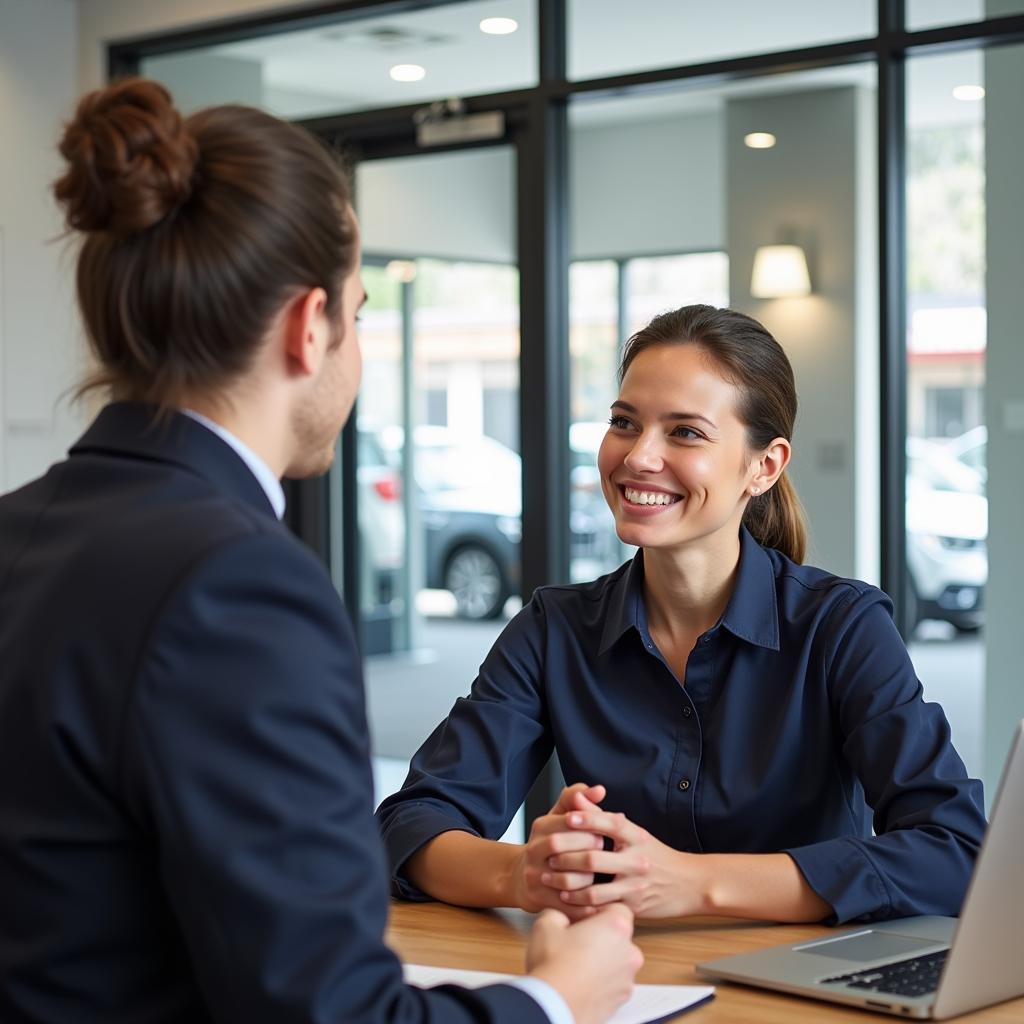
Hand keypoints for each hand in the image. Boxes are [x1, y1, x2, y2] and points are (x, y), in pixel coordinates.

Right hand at [510, 783, 605, 918]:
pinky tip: (600, 902)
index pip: (568, 821)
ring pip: (566, 878)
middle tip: (606, 855)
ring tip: (603, 879)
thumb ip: (579, 799)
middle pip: (562, 846)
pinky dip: (585, 905)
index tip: (605, 833)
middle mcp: (534, 849)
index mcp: (541, 826)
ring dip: (588, 880)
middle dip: (588, 850)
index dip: (590, 826)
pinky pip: (566, 904)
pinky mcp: (539, 899)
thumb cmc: (549, 843)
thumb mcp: (559, 816)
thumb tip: (600, 789)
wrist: (522, 876)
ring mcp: (535, 875)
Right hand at [526, 903, 642, 1023]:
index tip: (584, 919)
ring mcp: (627, 979)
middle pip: (620, 937)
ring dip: (603, 961)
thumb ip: (559, 915)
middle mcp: (628, 952)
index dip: (599, 912)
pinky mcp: (620, 1001)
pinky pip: (613, 984)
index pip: (618, 909)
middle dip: (602, 937)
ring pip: (618, 962)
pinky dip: (601, 982)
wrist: (553, 1007)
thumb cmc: (553, 965)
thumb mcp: (547, 924)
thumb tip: (560, 919)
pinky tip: (580, 982)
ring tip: (576, 965)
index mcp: (616, 927)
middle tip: (577, 942)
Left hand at [549, 808, 710, 918]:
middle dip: (566, 857)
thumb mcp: (636, 833)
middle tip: (549, 855)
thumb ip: (604, 816)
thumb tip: (579, 797)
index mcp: (637, 837)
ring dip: (568, 885)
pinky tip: (567, 899)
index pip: (610, 823)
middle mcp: (637, 860)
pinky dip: (580, 905)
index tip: (566, 817)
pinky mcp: (632, 907)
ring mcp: (634, 886)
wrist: (688, 884)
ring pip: (593, 889)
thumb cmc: (658, 856)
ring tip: (552, 879)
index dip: (587, 819)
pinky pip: (600, 908)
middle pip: (594, 858)